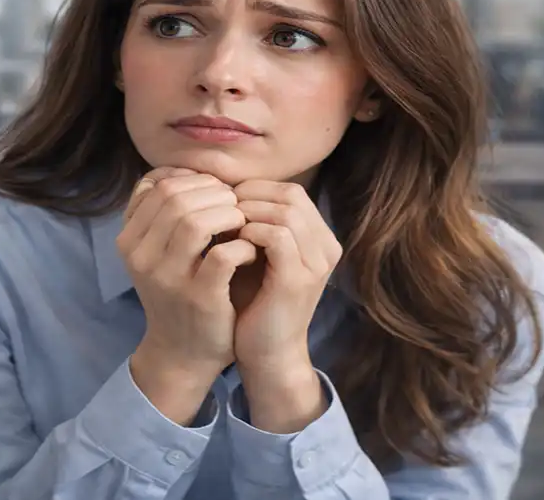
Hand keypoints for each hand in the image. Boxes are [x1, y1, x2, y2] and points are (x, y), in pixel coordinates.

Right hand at [119, 167, 255, 423]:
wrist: (183, 352)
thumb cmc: (179, 291)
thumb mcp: (158, 252)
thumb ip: (165, 213)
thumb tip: (188, 169)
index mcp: (129, 240)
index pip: (154, 186)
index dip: (189, 178)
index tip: (213, 191)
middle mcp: (140, 256)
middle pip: (174, 197)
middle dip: (212, 192)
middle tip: (234, 203)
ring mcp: (167, 277)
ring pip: (194, 220)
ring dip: (228, 214)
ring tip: (243, 222)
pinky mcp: (198, 297)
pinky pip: (222, 255)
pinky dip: (242, 245)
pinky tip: (249, 250)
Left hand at [232, 180, 341, 431]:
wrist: (265, 355)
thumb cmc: (252, 304)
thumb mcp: (253, 256)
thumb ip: (249, 224)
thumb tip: (219, 188)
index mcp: (318, 239)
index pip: (291, 191)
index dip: (254, 189)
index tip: (221, 201)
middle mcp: (325, 247)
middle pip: (291, 194)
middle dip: (250, 196)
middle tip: (218, 208)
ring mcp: (316, 263)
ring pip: (285, 210)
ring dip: (247, 211)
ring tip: (221, 223)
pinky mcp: (299, 279)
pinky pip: (277, 236)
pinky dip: (249, 232)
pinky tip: (228, 241)